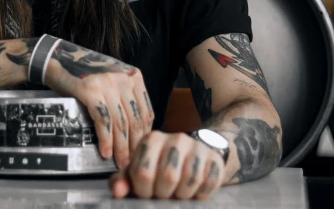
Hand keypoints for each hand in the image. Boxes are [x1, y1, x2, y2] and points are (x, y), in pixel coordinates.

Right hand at [42, 40, 153, 167]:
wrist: (58, 59)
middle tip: (129, 162)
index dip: (143, 136)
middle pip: (134, 119)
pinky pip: (103, 120)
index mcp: (133, 76)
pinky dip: (106, 139)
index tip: (138, 150)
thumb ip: (125, 100)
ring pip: (120, 122)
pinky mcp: (90, 89)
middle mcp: (123, 78)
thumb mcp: (112, 82)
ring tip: (118, 160)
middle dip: (133, 146)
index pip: (146, 112)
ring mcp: (107, 82)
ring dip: (120, 147)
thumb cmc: (85, 74)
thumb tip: (135, 132)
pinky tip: (105, 150)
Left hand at [108, 131, 225, 199]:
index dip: (143, 191)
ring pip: (189, 181)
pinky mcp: (215, 159)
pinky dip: (200, 194)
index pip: (143, 172)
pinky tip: (193, 191)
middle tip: (163, 195)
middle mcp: (176, 138)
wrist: (192, 157)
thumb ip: (123, 181)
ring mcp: (198, 147)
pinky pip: (209, 184)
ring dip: (182, 195)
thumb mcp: (137, 171)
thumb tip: (117, 191)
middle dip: (163, 194)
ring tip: (177, 193)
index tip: (146, 193)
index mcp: (152, 139)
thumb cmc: (159, 167)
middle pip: (168, 177)